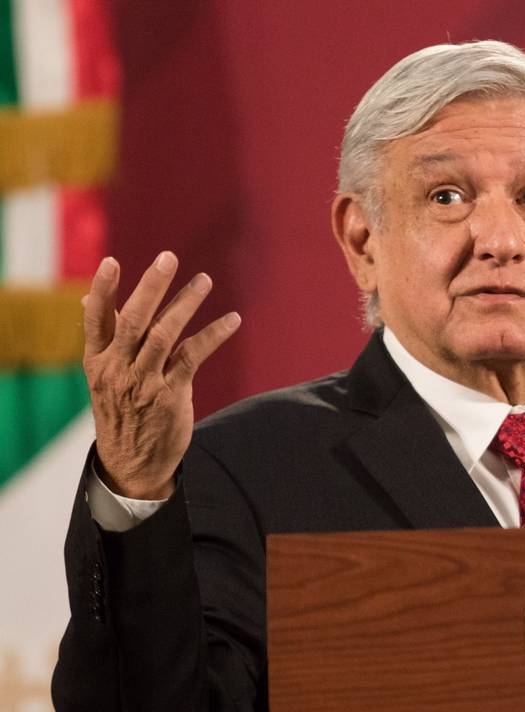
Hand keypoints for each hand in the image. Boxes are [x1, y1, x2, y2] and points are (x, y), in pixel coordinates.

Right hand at [83, 252, 239, 498]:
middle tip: (168, 257)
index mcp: (97, 361)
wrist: (132, 463)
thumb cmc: (120, 410)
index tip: (111, 261)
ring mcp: (144, 382)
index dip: (103, 290)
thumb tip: (88, 299)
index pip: (97, 320)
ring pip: (164, 335)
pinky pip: (193, 357)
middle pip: (133, 321)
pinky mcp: (171, 394)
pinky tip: (233, 320)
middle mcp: (118, 369)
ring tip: (204, 280)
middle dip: (151, 287)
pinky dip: (214, 335)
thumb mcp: (102, 376)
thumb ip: (102, 337)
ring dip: (186, 304)